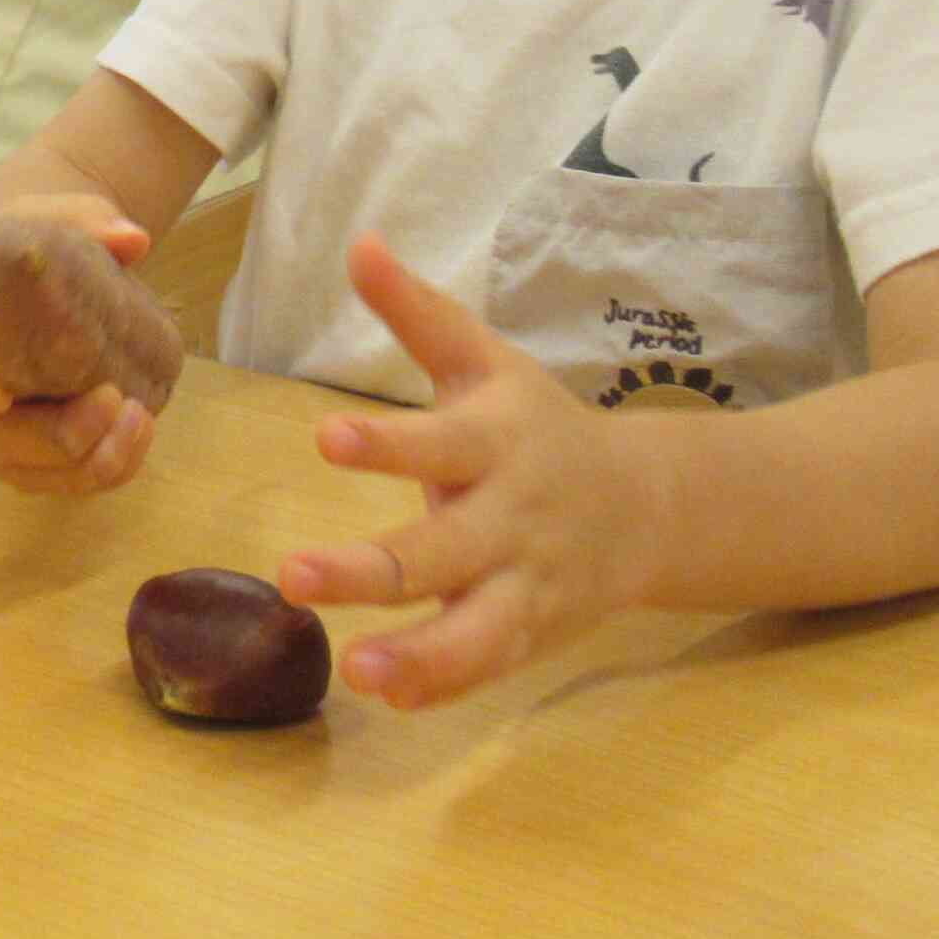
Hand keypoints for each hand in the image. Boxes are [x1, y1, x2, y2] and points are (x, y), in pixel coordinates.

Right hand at [0, 193, 156, 494]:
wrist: (19, 276)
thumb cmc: (14, 246)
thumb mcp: (35, 216)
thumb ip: (81, 218)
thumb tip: (133, 239)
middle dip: (51, 434)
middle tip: (110, 399)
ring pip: (27, 472)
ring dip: (86, 461)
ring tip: (139, 419)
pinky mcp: (24, 455)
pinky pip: (58, 480)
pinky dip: (102, 469)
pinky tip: (140, 435)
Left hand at [274, 236, 659, 708]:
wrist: (646, 504)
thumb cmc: (536, 423)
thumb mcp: (483, 359)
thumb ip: (417, 311)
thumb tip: (357, 243)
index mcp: (495, 443)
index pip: (437, 443)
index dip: (383, 445)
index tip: (324, 438)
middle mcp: (511, 518)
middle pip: (439, 552)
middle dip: (368, 570)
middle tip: (293, 575)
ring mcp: (524, 584)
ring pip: (474, 630)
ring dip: (417, 654)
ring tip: (354, 668)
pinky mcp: (530, 633)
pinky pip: (489, 665)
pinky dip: (445, 684)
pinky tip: (389, 696)